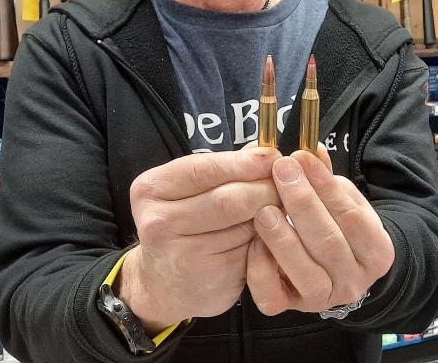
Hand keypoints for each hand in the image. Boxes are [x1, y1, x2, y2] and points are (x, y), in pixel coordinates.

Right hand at [120, 145, 282, 331]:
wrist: (164, 286)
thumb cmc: (181, 227)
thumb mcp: (188, 192)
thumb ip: (223, 169)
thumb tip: (263, 152)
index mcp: (150, 189)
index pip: (204, 169)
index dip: (245, 163)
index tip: (274, 157)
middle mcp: (158, 222)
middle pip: (230, 199)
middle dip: (266, 189)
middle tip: (287, 185)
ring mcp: (182, 254)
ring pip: (245, 226)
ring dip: (270, 216)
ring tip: (279, 209)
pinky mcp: (209, 277)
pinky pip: (251, 251)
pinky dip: (266, 241)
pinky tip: (268, 236)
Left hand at [246, 145, 394, 315]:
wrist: (339, 268)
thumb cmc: (339, 225)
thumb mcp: (342, 200)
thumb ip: (325, 177)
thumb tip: (310, 149)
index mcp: (376, 252)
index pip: (352, 216)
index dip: (325, 186)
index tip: (302, 158)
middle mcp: (354, 281)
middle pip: (328, 242)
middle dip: (302, 203)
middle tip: (281, 172)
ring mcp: (323, 297)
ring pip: (304, 272)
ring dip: (282, 237)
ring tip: (264, 208)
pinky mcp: (291, 307)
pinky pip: (273, 297)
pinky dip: (261, 270)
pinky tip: (254, 242)